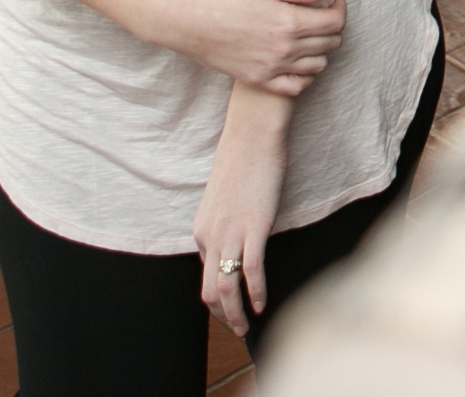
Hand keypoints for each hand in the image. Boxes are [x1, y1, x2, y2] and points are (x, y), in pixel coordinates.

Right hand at [158, 0, 342, 92]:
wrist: (189, 23)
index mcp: (288, 22)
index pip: (335, 21)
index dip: (339, 8)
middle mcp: (284, 49)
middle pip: (330, 43)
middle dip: (332, 26)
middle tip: (319, 13)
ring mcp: (273, 68)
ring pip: (319, 65)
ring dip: (322, 49)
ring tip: (309, 34)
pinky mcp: (260, 80)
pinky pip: (297, 86)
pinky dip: (306, 75)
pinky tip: (298, 59)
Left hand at [194, 83, 293, 332]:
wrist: (252, 135)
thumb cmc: (244, 161)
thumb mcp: (227, 200)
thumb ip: (228, 225)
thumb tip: (239, 245)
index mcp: (202, 230)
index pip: (206, 275)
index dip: (219, 298)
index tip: (231, 310)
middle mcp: (210, 236)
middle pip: (210, 290)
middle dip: (224, 316)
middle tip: (237, 329)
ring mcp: (231, 233)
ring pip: (226, 288)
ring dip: (236, 314)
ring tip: (246, 327)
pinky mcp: (254, 227)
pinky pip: (252, 271)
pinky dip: (256, 293)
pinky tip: (263, 305)